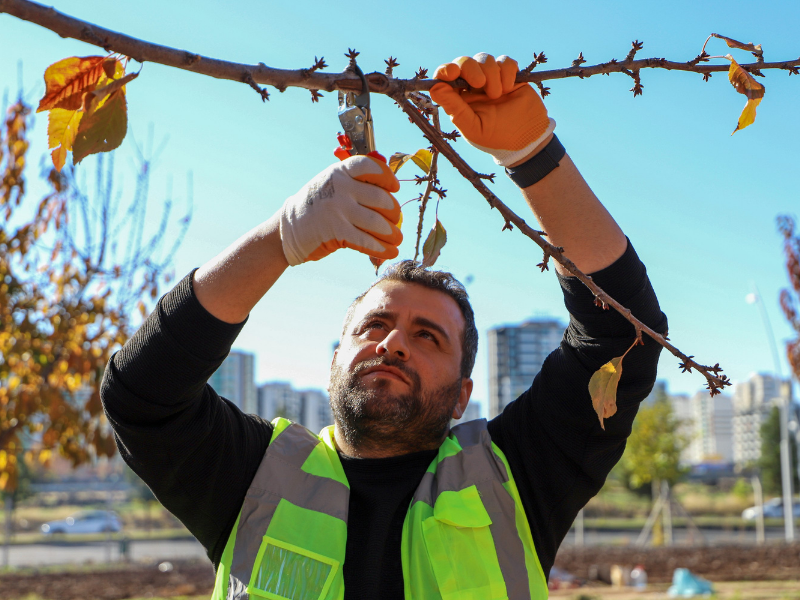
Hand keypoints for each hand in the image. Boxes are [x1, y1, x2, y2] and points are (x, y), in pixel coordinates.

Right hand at [279, 155, 401, 265]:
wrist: (287, 231)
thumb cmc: (317, 207)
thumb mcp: (331, 185)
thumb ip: (355, 183)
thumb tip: (389, 190)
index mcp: (339, 172)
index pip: (369, 166)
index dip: (386, 176)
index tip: (394, 188)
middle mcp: (340, 188)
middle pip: (380, 198)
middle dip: (393, 212)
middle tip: (396, 220)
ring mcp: (338, 210)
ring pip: (376, 222)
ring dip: (392, 233)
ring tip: (398, 238)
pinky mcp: (336, 232)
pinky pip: (366, 240)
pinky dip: (381, 248)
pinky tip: (390, 251)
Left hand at [430, 53, 554, 166]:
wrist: (527, 138)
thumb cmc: (496, 137)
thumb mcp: (473, 127)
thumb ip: (455, 108)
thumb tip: (436, 88)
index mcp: (459, 98)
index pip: (445, 77)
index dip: (445, 70)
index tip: (451, 72)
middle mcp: (472, 85)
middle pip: (464, 62)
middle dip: (471, 68)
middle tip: (480, 84)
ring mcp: (491, 78)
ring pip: (484, 59)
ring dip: (491, 74)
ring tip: (498, 95)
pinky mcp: (509, 74)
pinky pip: (505, 61)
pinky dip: (507, 72)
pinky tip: (509, 88)